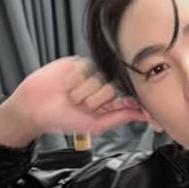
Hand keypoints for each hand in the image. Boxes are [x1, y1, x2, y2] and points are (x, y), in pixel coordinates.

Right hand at [0, 57, 154, 140]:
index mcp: (110, 102)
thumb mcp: (95, 124)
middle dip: (98, 102)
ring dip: (84, 92)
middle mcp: (104, 86)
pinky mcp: (79, 63)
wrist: (35, 107)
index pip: (131, 99)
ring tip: (71, 97)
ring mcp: (92, 73)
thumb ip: (119, 117)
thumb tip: (143, 115)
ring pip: (100, 79)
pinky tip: (67, 85)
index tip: (153, 117)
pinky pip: (87, 68)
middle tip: (83, 107)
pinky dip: (76, 80)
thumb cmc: (63, 118)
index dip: (140, 104)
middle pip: (115, 89)